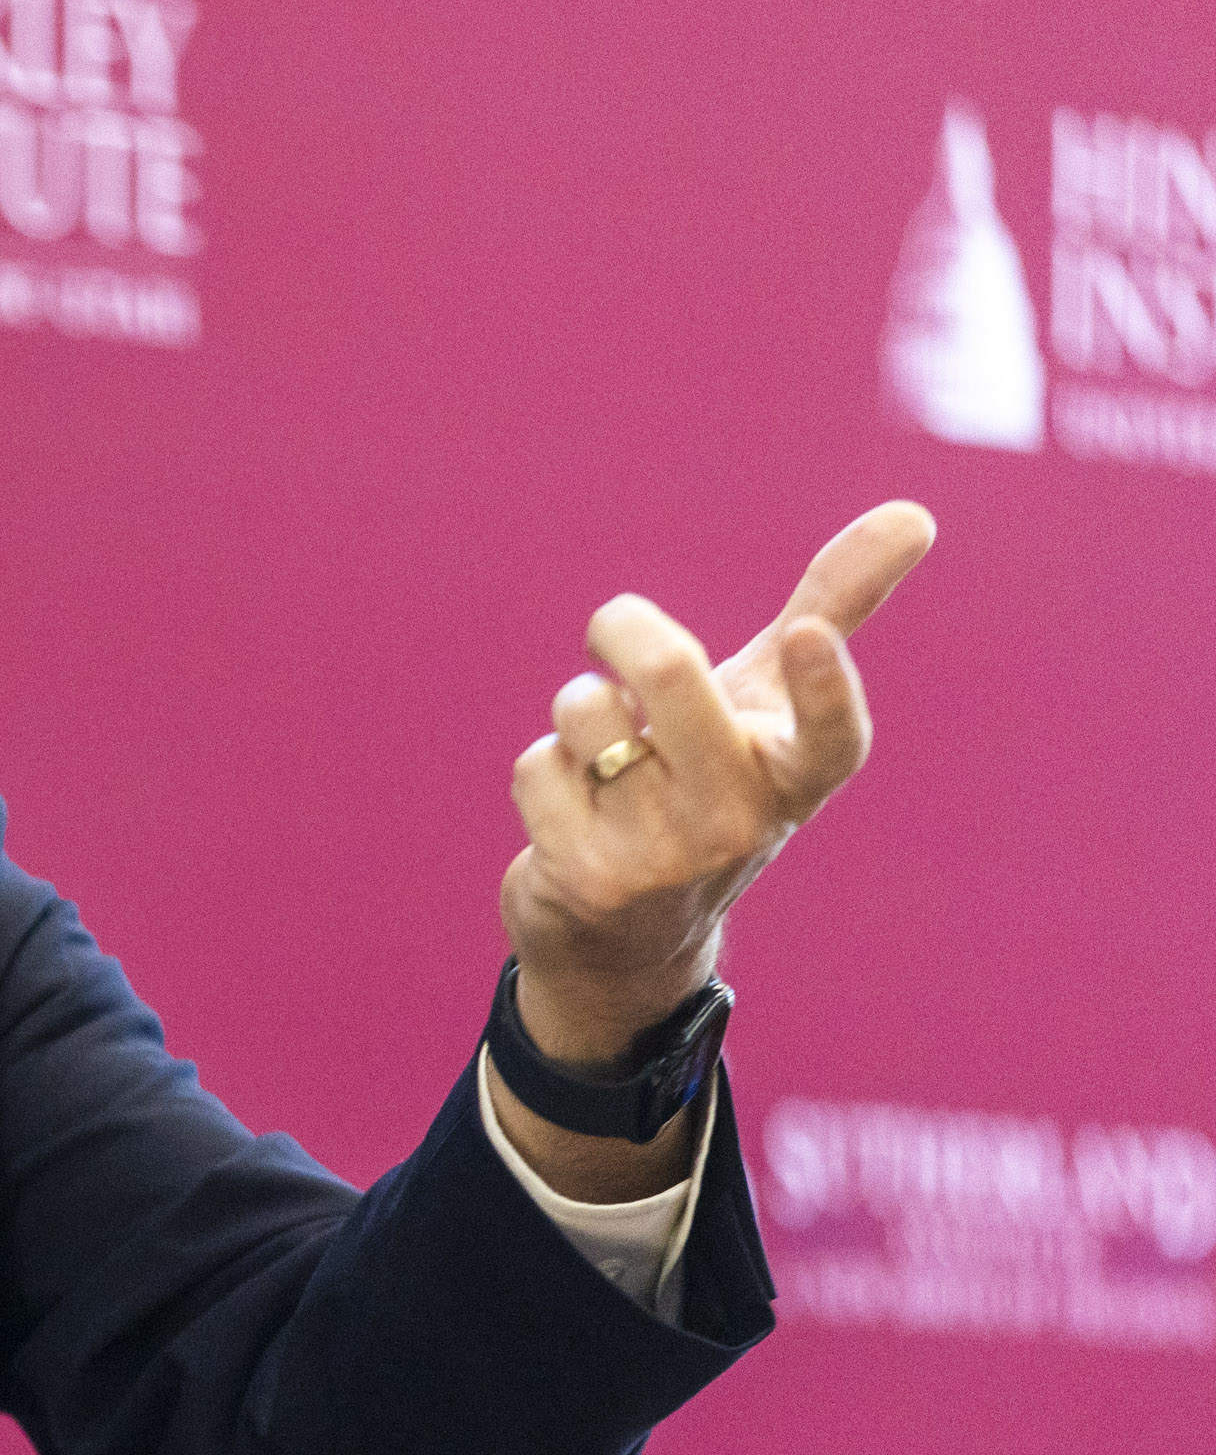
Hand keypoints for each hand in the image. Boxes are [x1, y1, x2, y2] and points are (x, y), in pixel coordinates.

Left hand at [502, 500, 936, 1068]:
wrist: (627, 941)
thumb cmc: (706, 787)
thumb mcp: (765, 709)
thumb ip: (832, 610)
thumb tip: (916, 513)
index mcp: (795, 776)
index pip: (830, 737)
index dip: (822, 686)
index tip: (804, 634)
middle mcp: (741, 820)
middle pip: (670, 674)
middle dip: (622, 624)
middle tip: (613, 624)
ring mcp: (664, 855)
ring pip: (587, 711)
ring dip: (579, 714)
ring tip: (606, 759)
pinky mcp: (588, 878)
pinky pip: (538, 765)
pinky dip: (544, 772)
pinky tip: (573, 815)